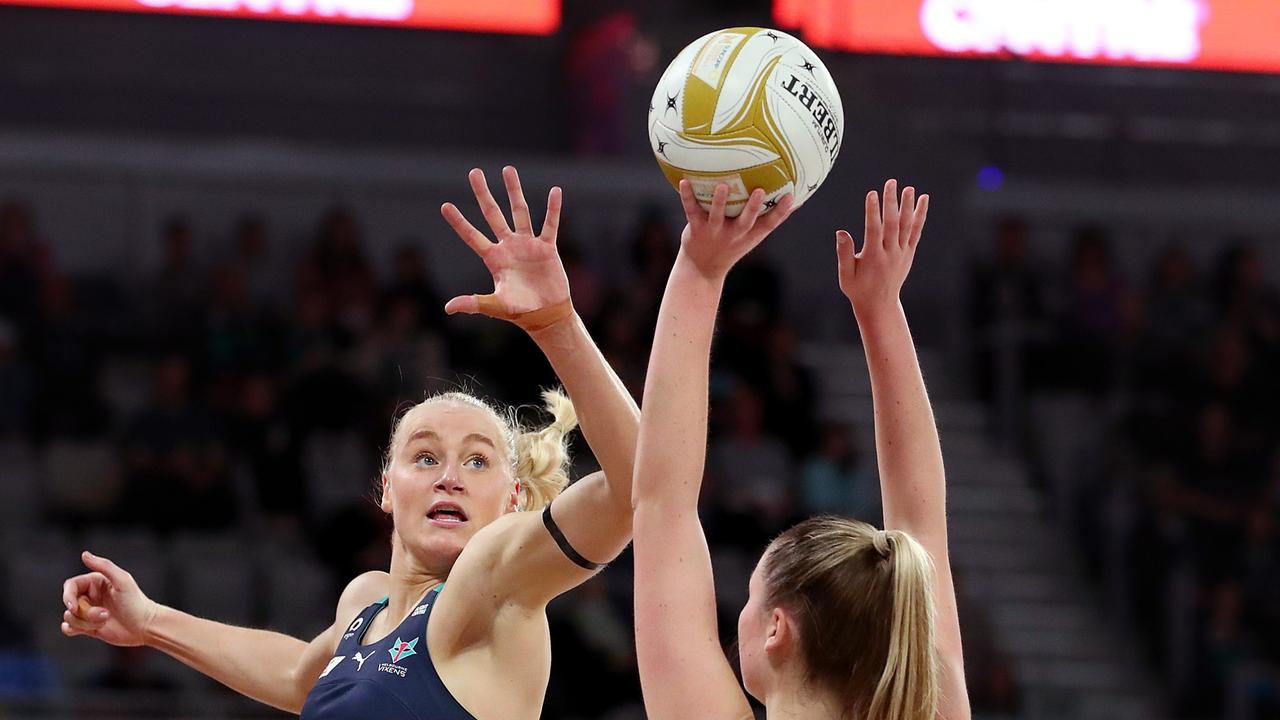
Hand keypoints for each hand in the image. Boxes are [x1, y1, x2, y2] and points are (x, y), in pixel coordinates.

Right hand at [61, 551, 159, 646]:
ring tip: (105, 621)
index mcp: (95, 582)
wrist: (144, 626)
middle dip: (84, 612)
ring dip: (85, 622)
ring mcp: (88, 611)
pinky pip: (68, 627)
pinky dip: (72, 629)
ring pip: (70, 617)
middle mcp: (90, 595)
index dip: (68, 596)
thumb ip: (104, 566)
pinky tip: (84, 630)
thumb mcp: (122, 581)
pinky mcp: (88, 626)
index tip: (74, 608)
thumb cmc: (136, 602)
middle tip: (104, 615)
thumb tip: (84, 554)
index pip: (70, 585)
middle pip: (70, 603)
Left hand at [440, 166, 571, 330]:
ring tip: (508, 169)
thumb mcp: (495, 306)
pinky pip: (550, 225)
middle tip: (474, 172)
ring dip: (514, 191)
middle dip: (483, 193)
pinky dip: (553, 209)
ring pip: (520, 212)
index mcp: (494, 259)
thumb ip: (474, 303)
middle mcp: (508, 246)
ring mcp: (527, 245)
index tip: (445, 206)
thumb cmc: (520, 311)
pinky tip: (555, 191)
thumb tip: (448, 307)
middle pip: (492, 214)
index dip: (459, 222)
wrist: (546, 315)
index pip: (472, 236)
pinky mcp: (547, 248)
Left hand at [676, 180, 793, 281]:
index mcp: (749, 235)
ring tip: (724, 186)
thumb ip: (770, 219)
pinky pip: (691, 210)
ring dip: (720, 201)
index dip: (781, 211)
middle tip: (760, 191)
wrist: (702, 268)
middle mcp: (733, 233)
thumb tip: (795, 200)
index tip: (791, 195)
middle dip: (753, 207)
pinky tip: (684, 182)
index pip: (769, 224)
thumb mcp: (753, 236)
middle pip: (746, 221)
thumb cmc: (731, 245)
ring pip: (717, 215)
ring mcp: (714, 231)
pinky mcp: (696, 229)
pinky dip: (687, 196)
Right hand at [836, 179, 928, 315]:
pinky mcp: (908, 253)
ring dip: (908, 206)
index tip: (872, 194)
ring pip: (906, 226)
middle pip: (892, 224)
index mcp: (873, 258)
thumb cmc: (858, 289)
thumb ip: (843, 253)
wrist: (880, 305)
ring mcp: (901, 253)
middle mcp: (890, 254)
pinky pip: (916, 232)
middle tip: (891, 183)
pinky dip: (920, 216)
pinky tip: (923, 200)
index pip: (873, 230)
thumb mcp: (845, 275)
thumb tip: (841, 232)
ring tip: (909, 188)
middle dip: (891, 202)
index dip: (872, 211)